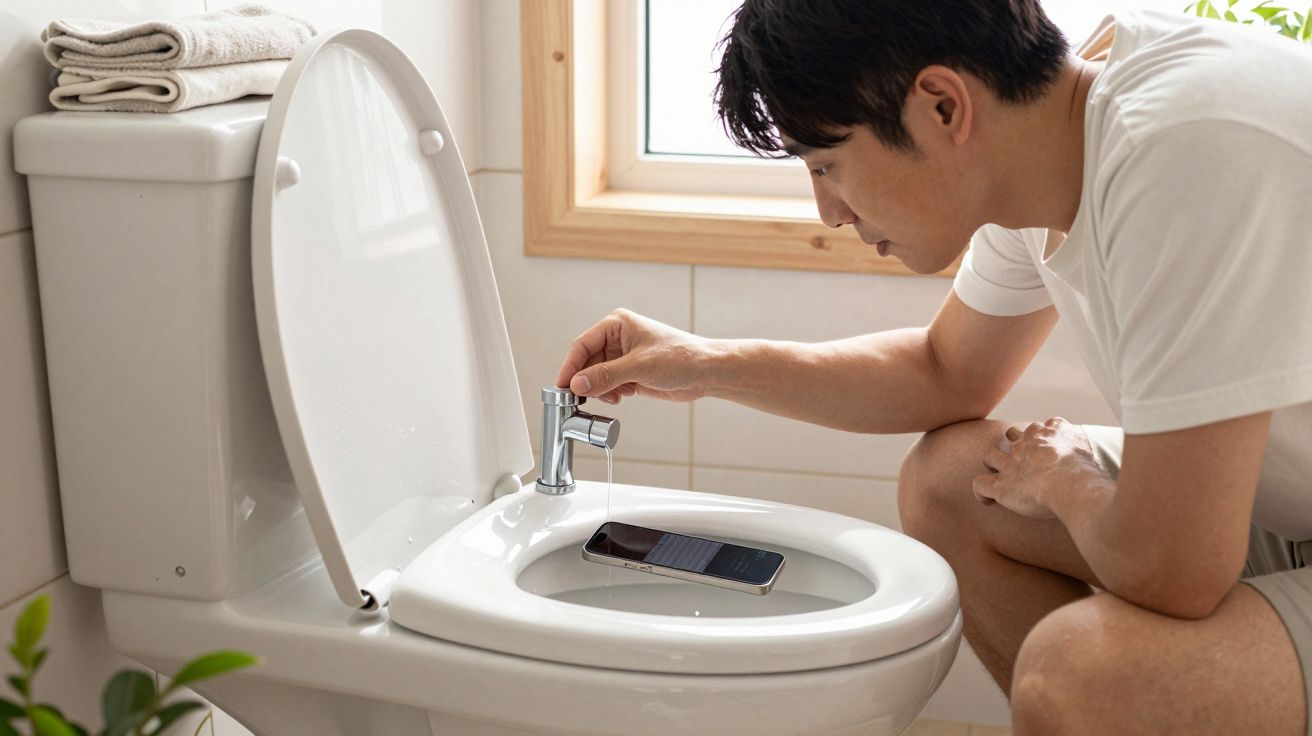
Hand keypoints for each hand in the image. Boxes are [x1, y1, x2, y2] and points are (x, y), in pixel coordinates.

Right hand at [554, 309, 709, 404]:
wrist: (706, 372)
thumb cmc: (680, 357)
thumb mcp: (639, 366)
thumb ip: (605, 376)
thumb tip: (577, 384)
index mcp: (616, 324)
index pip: (582, 345)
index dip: (570, 367)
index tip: (562, 387)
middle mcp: (616, 339)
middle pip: (586, 363)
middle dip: (586, 382)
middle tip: (582, 399)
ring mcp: (623, 357)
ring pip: (596, 376)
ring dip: (601, 390)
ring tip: (615, 396)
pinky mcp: (630, 373)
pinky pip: (608, 385)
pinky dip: (611, 394)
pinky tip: (624, 396)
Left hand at [974, 417, 1110, 518]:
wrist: (1070, 483)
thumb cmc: (1088, 470)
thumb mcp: (1094, 446)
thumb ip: (1092, 443)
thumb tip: (1109, 449)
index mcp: (1048, 433)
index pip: (1040, 428)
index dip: (1041, 439)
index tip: (1048, 452)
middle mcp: (1026, 444)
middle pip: (1013, 436)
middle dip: (1014, 445)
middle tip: (1024, 463)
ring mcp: (1010, 464)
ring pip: (991, 455)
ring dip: (994, 464)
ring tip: (1003, 478)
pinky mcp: (1001, 485)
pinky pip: (979, 485)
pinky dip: (981, 493)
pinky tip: (989, 502)